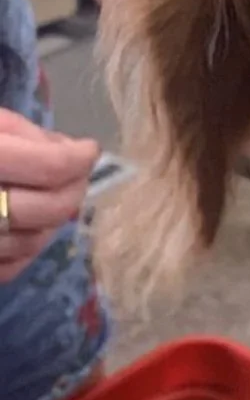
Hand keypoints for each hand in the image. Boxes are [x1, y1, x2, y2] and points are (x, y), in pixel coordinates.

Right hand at [0, 108, 97, 282]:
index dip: (80, 158)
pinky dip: (28, 246)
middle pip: (50, 208)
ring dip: (54, 218)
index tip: (89, 150)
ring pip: (34, 241)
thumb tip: (68, 149)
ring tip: (53, 195)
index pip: (52, 166)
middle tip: (78, 173)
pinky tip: (28, 224)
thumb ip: (22, 133)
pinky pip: (10, 267)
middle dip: (74, 189)